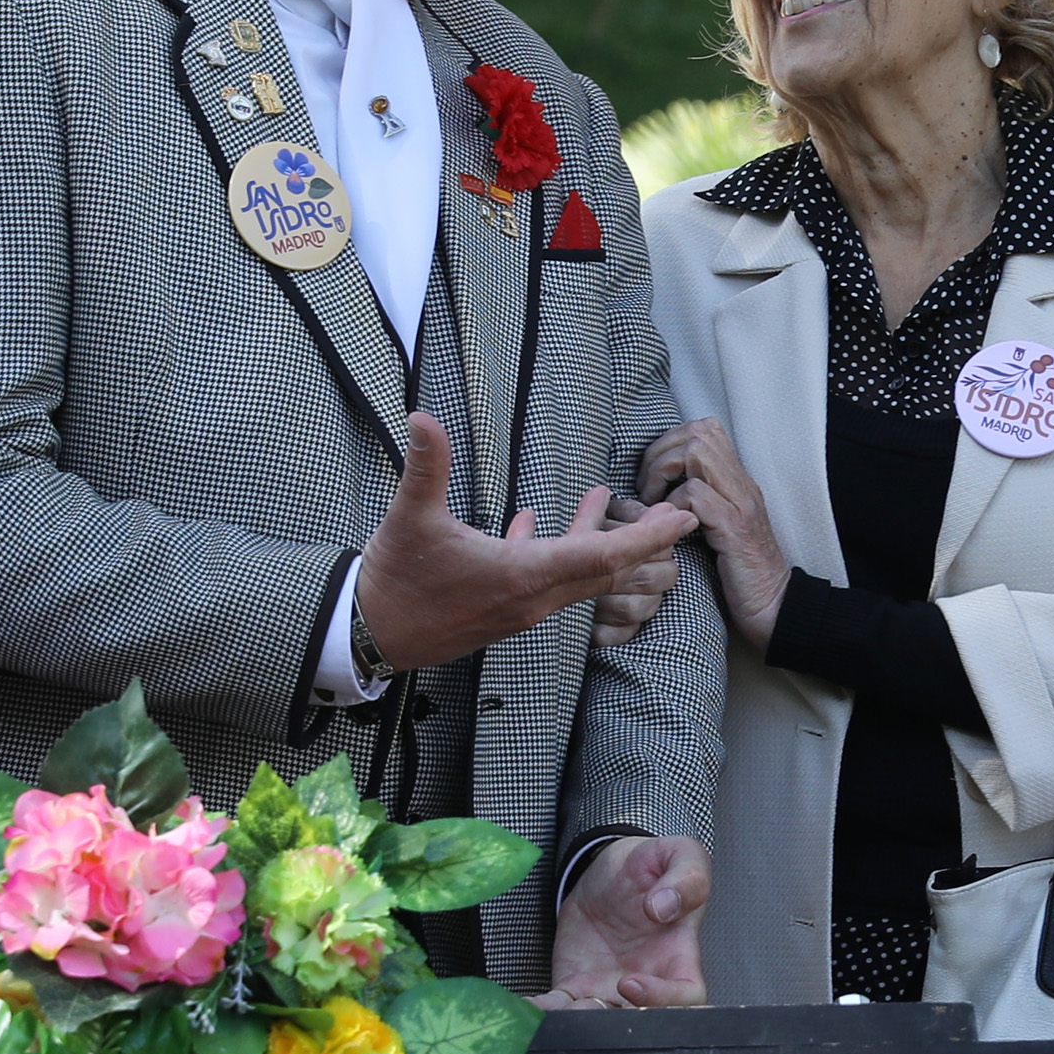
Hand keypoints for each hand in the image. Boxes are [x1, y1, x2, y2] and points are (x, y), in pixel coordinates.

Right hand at [354, 412, 694, 673]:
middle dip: (642, 542)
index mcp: (523, 576)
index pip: (602, 556)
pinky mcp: (502, 611)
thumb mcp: (410, 517)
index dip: (648, 537)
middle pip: (603, 570)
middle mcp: (532, 598)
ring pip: (575, 575)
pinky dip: (553, 551)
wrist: (369, 636)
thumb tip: (422, 417)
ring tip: (605, 502)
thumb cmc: (394, 580)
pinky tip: (532, 524)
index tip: (684, 521)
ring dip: (597, 542)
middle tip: (674, 516)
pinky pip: (544, 580)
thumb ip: (427, 466)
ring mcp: (519, 608)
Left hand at [542, 834, 709, 1008]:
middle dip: (614, 1021)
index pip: (687, 996)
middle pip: (641, 1020)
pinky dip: (545, 1011)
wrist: (610, 870)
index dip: (664, 999)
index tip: (631, 982)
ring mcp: (611, 987)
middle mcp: (648, 980)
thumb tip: (664, 907)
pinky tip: (528, 1007)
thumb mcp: (679, 855)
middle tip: (588, 1004)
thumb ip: (686, 878)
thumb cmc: (653, 867)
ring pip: (600, 1021)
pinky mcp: (578, 985)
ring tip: (555, 1011)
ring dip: (577, 1021)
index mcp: (678, 957)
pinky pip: (563, 1006)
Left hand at [639, 417, 791, 647]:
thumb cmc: (740, 574)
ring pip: (696, 452)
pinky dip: (672, 505)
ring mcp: (741, 503)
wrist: (775, 607)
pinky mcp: (734, 528)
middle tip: (648, 488)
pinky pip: (694, 494)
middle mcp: (742, 484)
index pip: (705, 428)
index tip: (655, 477)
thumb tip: (657, 489)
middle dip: (661, 452)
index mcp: (737, 481)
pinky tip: (670, 527)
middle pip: (699, 431)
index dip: (671, 442)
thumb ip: (700, 503)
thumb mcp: (719, 529)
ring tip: (653, 503)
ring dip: (663, 473)